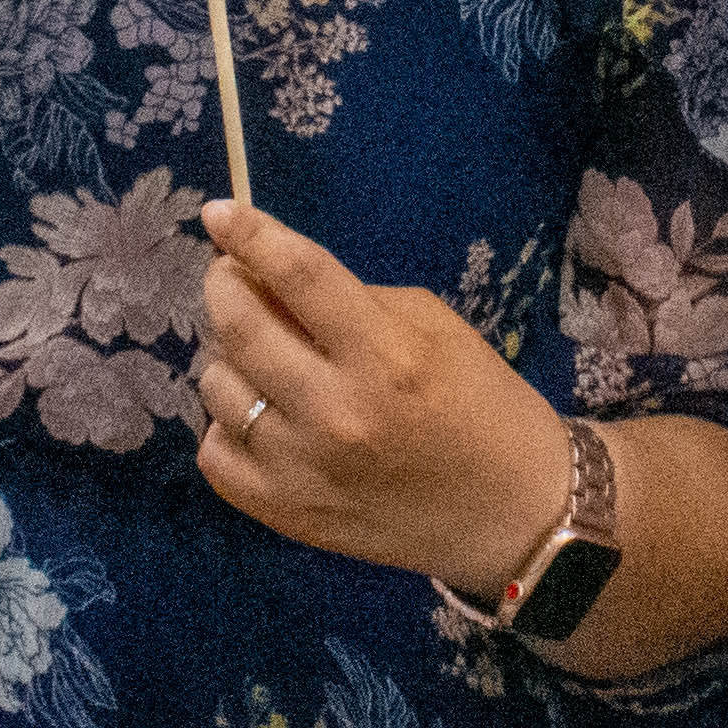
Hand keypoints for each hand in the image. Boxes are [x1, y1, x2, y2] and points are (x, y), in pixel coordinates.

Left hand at [195, 199, 575, 597]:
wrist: (512, 515)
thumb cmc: (483, 406)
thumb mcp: (435, 328)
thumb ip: (353, 300)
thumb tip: (271, 278)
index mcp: (386, 355)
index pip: (297, 274)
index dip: (249, 233)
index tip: (220, 213)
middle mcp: (336, 411)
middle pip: (239, 326)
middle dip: (225, 285)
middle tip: (234, 278)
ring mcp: (303, 469)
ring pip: (217, 387)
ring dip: (228, 358)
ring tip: (262, 358)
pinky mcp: (285, 514)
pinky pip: (215, 454)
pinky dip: (226, 425)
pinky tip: (260, 416)